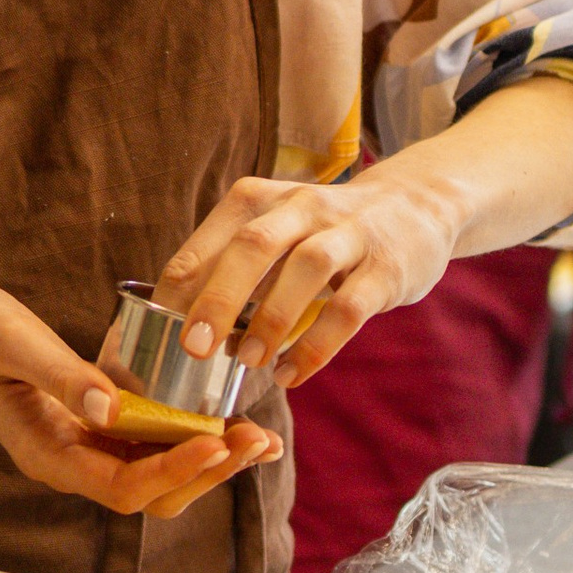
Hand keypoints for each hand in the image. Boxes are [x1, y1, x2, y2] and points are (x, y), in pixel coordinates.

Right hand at [0, 278, 278, 516]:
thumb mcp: (9, 340)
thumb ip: (60, 375)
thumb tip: (111, 410)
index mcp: (46, 453)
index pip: (121, 486)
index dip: (173, 470)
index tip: (215, 440)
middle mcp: (69, 460)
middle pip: (149, 492)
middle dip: (205, 472)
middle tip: (255, 439)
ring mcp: (81, 446)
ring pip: (154, 473)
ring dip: (206, 459)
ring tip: (256, 437)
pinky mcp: (92, 424)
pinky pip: (147, 443)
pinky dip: (188, 434)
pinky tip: (222, 414)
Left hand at [157, 164, 467, 390]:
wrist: (415, 209)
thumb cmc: (324, 233)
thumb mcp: (276, 232)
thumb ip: (233, 268)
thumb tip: (182, 325)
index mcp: (261, 198)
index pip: (211, 239)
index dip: (181, 287)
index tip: (158, 332)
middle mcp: (302, 206)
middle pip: (254, 244)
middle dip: (219, 297)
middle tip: (194, 347)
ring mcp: (349, 233)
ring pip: (306, 268)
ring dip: (272, 318)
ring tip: (248, 362)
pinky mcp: (386, 267)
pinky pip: (350, 307)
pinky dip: (318, 344)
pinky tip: (292, 374)